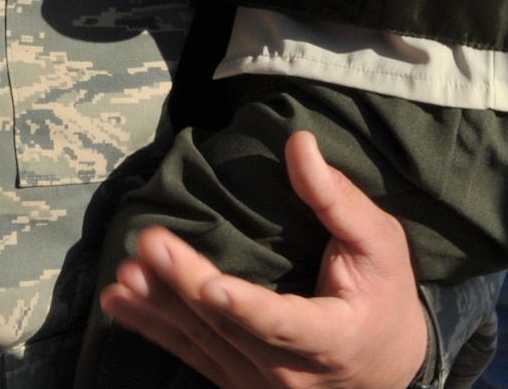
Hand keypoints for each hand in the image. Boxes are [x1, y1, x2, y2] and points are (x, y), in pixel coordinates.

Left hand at [100, 133, 428, 388]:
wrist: (388, 366)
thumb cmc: (385, 296)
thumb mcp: (379, 244)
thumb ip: (337, 199)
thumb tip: (300, 142)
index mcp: (330, 337)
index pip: (282, 322)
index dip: (244, 306)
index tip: (209, 284)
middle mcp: (291, 370)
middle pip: (228, 328)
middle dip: (184, 285)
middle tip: (147, 244)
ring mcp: (260, 382)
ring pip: (202, 344)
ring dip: (158, 308)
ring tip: (122, 274)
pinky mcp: (238, 380)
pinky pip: (192, 355)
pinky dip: (153, 329)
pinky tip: (118, 304)